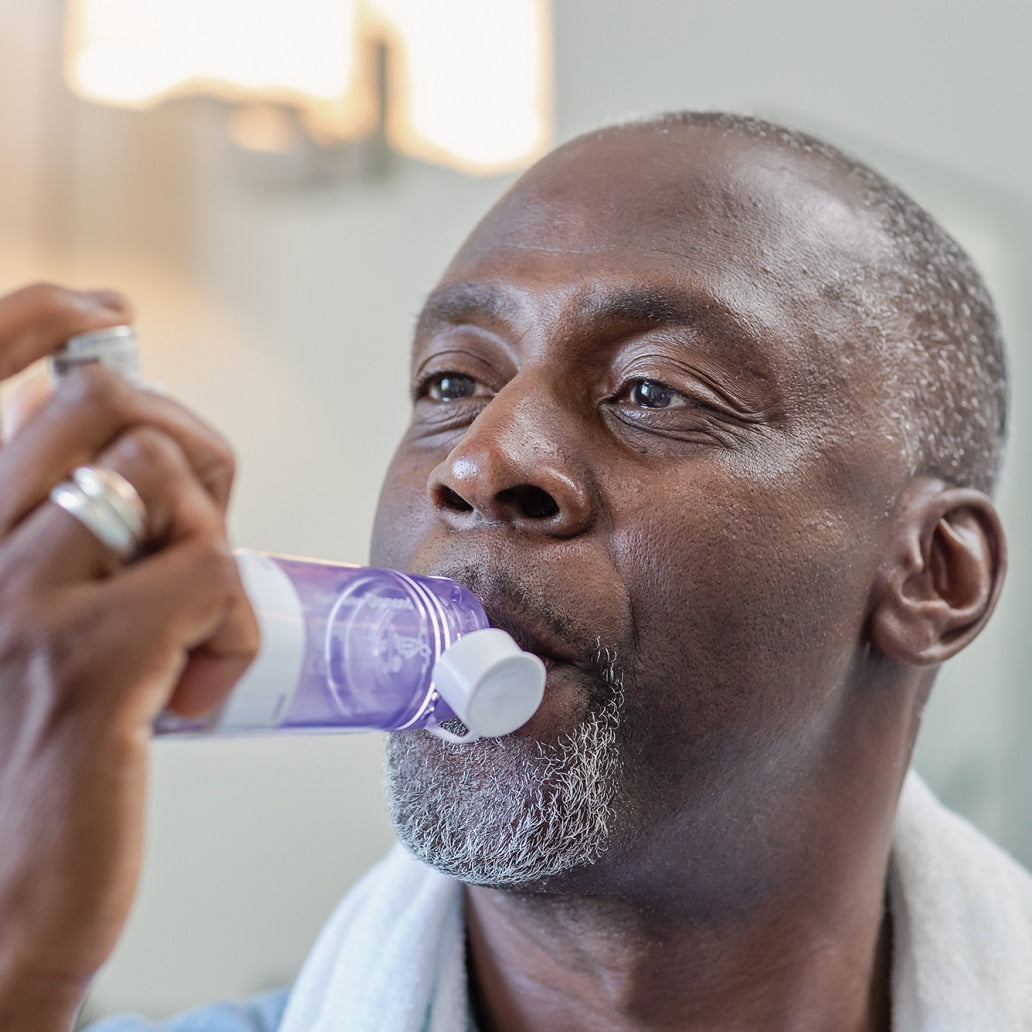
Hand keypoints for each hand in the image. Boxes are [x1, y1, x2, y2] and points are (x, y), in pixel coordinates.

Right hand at [0, 285, 258, 1027]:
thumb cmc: (30, 742)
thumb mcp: (20, 614)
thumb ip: (50, 529)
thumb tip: (132, 454)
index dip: (43, 317)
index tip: (110, 317)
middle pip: (104, 403)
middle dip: (190, 446)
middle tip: (199, 527)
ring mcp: (14, 603)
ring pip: (163, 478)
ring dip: (213, 540)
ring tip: (195, 618)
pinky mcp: (85, 667)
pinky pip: (207, 573)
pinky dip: (234, 622)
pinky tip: (200, 682)